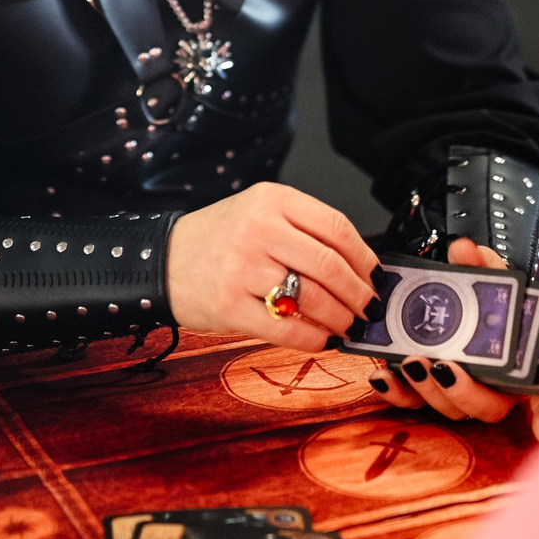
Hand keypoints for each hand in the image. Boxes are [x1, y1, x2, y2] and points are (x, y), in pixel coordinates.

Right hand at [166, 182, 379, 350]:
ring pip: (312, 299)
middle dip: (358, 293)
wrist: (162, 259)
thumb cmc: (220, 239)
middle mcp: (257, 229)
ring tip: (347, 325)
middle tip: (368, 307)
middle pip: (329, 265)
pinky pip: (286, 329)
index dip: (364, 257)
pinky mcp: (230, 306)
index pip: (336, 227)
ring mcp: (242, 268)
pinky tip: (320, 338)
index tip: (375, 276)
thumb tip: (359, 269)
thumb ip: (305, 232)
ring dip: (340, 319)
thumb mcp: (260, 214)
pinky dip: (312, 338)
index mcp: (271, 200)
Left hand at [364, 238, 538, 441]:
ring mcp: (462, 390)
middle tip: (444, 365)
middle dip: (464, 391)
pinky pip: (414, 402)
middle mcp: (497, 385)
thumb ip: (479, 262)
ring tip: (412, 362)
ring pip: (451, 409)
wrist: (458, 294)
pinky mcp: (428, 390)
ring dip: (429, 391)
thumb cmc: (483, 292)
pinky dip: (397, 392)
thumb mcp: (486, 272)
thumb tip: (463, 249)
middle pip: (489, 407)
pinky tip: (384, 376)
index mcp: (524, 361)